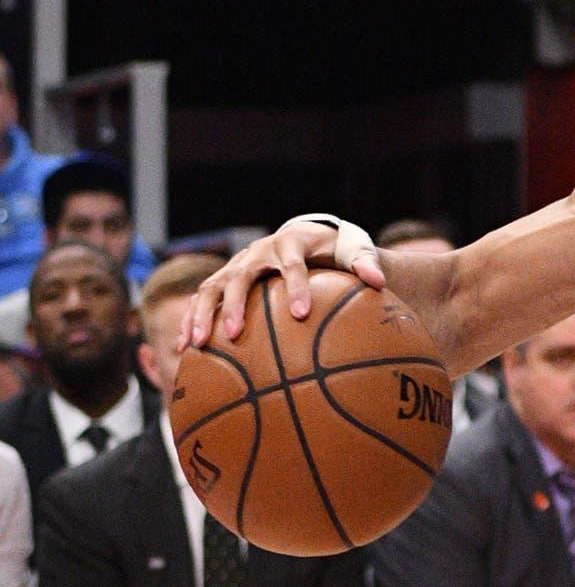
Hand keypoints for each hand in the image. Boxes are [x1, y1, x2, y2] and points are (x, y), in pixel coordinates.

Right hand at [186, 216, 381, 347]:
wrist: (306, 237)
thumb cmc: (333, 250)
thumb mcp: (354, 250)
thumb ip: (365, 264)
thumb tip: (379, 282)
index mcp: (290, 243)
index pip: (292, 265)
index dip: (296, 287)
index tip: (301, 314)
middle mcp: (257, 252)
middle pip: (241, 277)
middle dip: (236, 306)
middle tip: (234, 334)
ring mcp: (237, 265)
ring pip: (212, 288)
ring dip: (201, 315)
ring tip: (196, 344)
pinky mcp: (224, 278)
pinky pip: (203, 300)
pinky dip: (191, 321)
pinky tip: (183, 349)